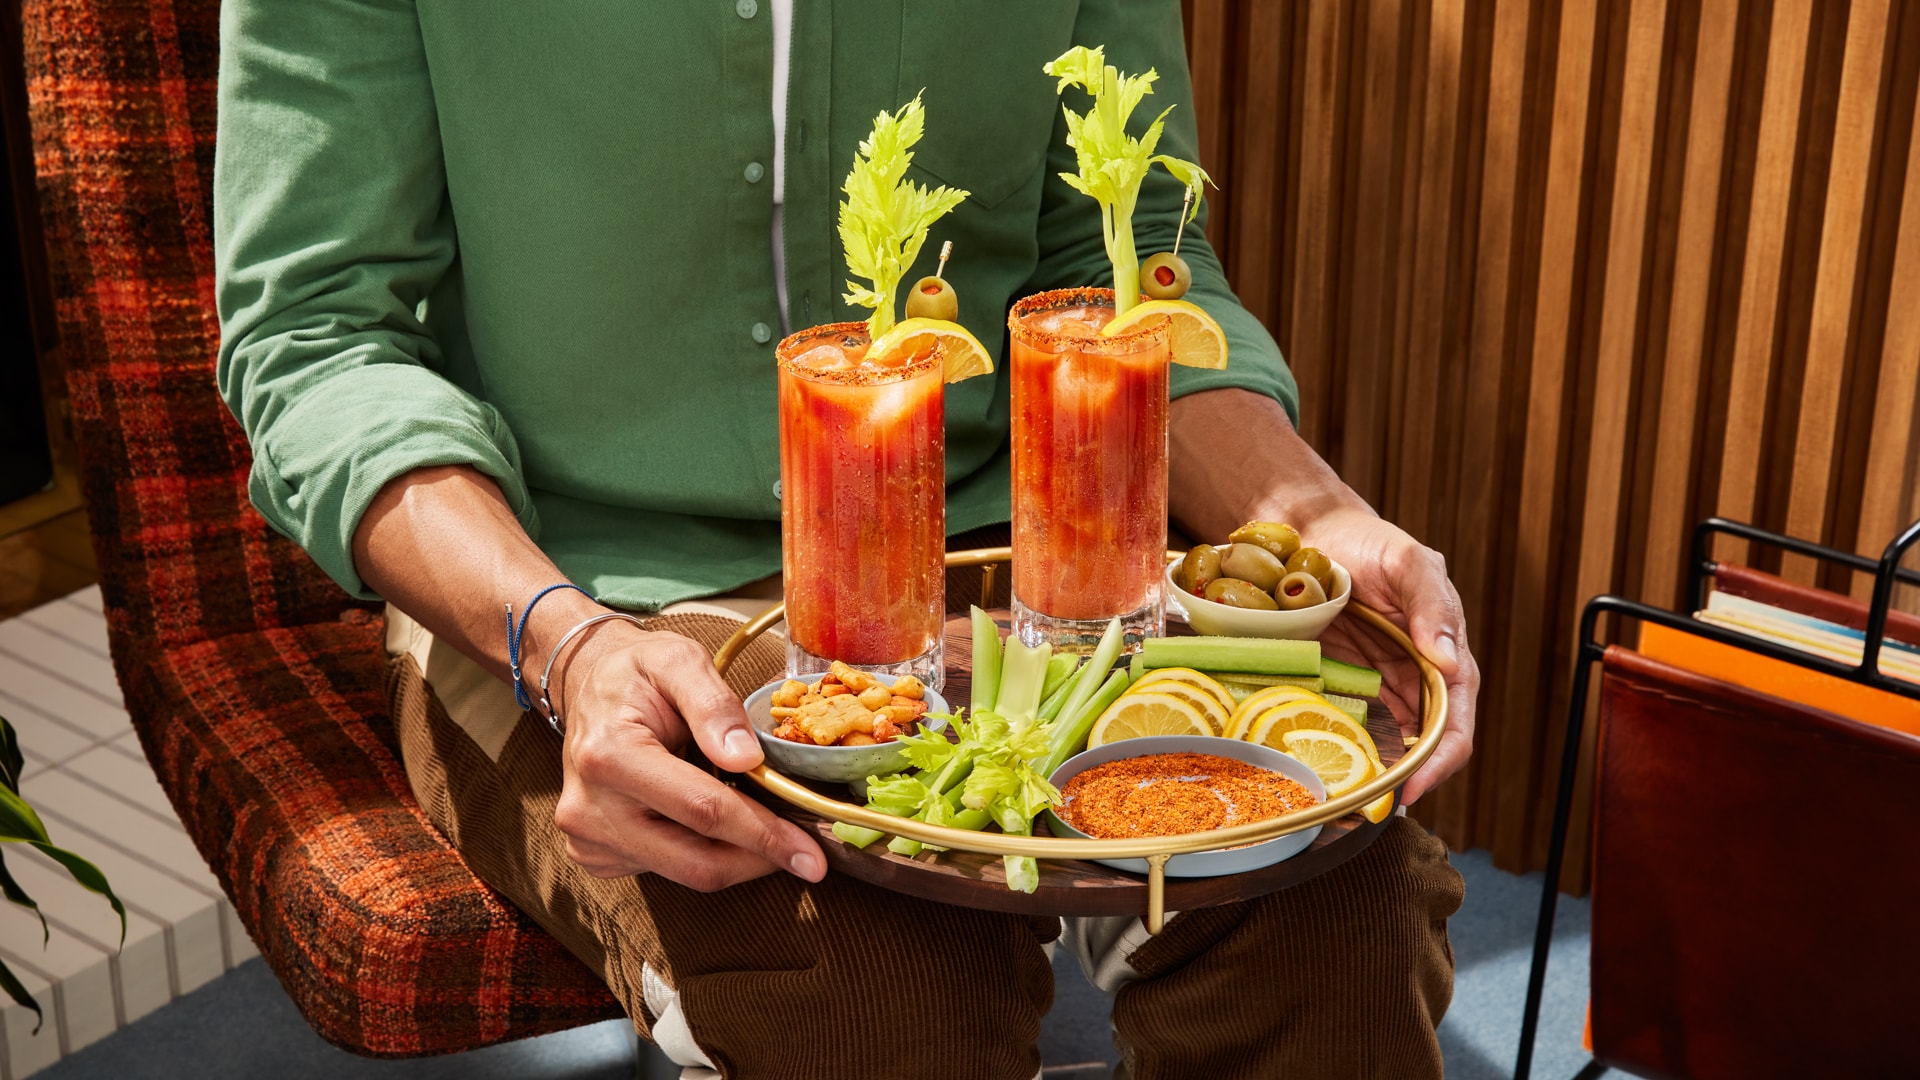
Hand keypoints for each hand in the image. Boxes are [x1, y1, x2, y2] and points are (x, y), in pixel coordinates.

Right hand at [549, 622, 826, 890]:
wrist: (587, 687)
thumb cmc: (637, 673)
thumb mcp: (679, 660)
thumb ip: (714, 704)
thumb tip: (747, 758)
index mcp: (609, 755)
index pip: (702, 810)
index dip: (764, 835)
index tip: (811, 854)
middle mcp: (589, 807)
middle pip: (695, 861)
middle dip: (759, 859)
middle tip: (805, 853)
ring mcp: (587, 837)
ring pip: (684, 873)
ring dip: (736, 856)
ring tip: (762, 824)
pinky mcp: (593, 854)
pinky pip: (664, 869)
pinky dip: (702, 852)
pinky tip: (712, 821)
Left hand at [1304, 508, 1477, 804]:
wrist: (1312, 531)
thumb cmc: (1368, 542)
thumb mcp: (1408, 562)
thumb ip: (1432, 604)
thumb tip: (1450, 659)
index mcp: (1444, 655)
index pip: (1455, 722)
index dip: (1441, 760)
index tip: (1414, 787)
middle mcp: (1413, 677)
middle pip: (1420, 744)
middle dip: (1403, 779)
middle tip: (1370, 807)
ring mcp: (1375, 683)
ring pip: (1383, 742)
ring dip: (1369, 772)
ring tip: (1343, 799)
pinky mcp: (1339, 683)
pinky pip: (1343, 724)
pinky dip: (1335, 747)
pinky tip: (1316, 767)